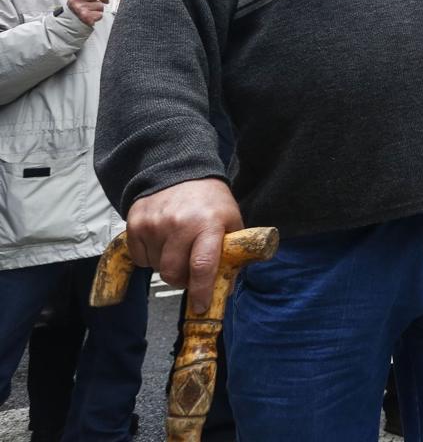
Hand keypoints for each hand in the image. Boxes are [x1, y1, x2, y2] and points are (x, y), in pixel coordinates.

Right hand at [66, 0, 107, 25]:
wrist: (71, 26)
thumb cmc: (77, 13)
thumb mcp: (77, 1)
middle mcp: (76, 1)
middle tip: (106, 0)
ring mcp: (81, 9)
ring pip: (100, 5)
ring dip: (100, 9)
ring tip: (94, 12)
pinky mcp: (86, 17)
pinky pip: (100, 14)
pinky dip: (99, 16)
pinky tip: (93, 17)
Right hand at [125, 179, 243, 312]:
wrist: (180, 171)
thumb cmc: (210, 202)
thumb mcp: (231, 222)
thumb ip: (232, 256)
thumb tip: (224, 291)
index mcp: (208, 224)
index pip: (202, 265)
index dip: (201, 291)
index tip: (201, 306)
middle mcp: (179, 224)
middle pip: (172, 273)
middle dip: (181, 280)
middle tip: (189, 271)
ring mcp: (154, 223)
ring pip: (155, 267)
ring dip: (166, 266)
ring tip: (177, 247)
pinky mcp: (135, 223)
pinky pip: (140, 257)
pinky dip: (150, 257)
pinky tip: (162, 240)